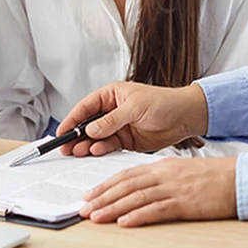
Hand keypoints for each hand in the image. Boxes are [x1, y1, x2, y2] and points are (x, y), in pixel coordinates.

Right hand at [56, 82, 209, 156]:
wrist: (185, 117)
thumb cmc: (164, 102)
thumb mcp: (135, 107)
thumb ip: (112, 120)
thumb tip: (92, 129)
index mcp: (111, 95)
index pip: (85, 107)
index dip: (72, 119)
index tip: (62, 131)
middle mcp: (112, 111)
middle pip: (87, 124)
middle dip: (76, 136)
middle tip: (66, 147)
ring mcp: (118, 127)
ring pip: (96, 138)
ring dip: (87, 145)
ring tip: (79, 152)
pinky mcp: (126, 141)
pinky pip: (108, 147)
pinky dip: (101, 151)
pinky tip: (96, 152)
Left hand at [79, 157, 237, 226]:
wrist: (240, 179)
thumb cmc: (214, 178)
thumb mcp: (183, 173)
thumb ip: (162, 179)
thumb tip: (142, 191)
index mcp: (163, 167)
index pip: (127, 174)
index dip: (106, 185)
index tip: (90, 194)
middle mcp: (165, 175)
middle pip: (126, 185)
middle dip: (102, 197)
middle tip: (83, 208)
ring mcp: (174, 189)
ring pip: (136, 197)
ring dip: (113, 207)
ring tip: (96, 216)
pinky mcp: (185, 203)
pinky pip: (157, 209)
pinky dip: (138, 216)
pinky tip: (124, 222)